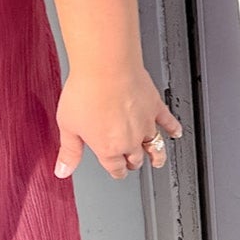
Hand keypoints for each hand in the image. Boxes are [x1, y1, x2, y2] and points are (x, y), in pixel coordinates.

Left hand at [53, 65, 181, 180]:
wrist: (106, 67)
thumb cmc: (86, 92)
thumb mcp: (68, 126)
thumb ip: (69, 151)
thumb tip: (63, 170)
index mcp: (108, 148)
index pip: (116, 168)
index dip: (117, 172)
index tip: (118, 172)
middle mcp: (130, 140)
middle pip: (135, 158)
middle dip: (132, 163)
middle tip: (131, 163)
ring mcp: (145, 124)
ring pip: (154, 146)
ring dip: (156, 155)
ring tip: (157, 161)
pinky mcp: (155, 106)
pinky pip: (168, 121)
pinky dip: (173, 129)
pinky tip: (176, 132)